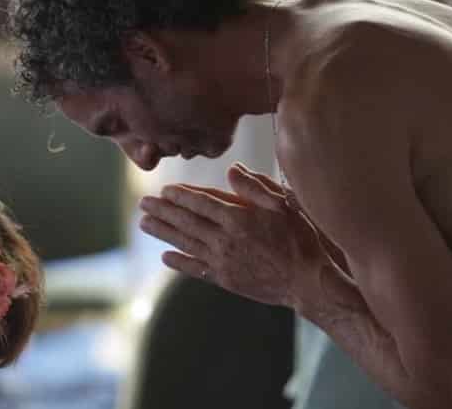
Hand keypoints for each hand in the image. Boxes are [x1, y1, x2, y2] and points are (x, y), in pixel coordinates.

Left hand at [139, 162, 329, 307]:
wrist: (308, 282)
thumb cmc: (300, 239)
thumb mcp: (284, 205)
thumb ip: (256, 187)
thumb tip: (232, 169)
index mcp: (238, 218)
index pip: (202, 202)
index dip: (181, 196)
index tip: (164, 190)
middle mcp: (225, 239)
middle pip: (187, 221)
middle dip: (163, 211)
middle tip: (143, 203)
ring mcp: (223, 261)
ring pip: (186, 243)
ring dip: (163, 233)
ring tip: (143, 224)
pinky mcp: (226, 279)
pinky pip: (196, 268)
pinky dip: (179, 262)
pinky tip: (166, 257)